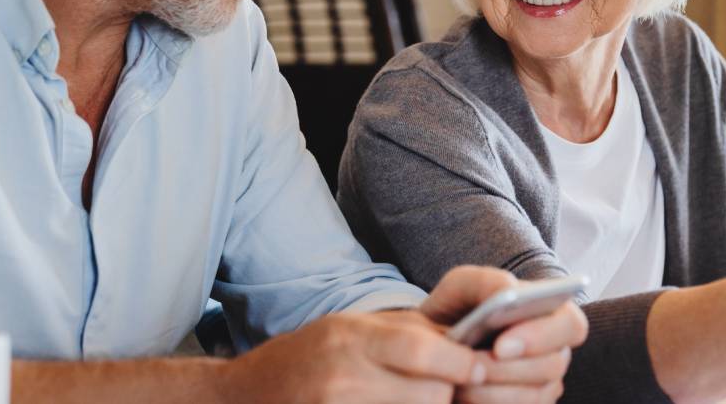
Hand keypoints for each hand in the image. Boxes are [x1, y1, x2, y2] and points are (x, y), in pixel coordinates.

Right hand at [221, 309, 481, 402]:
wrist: (245, 395)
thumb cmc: (309, 356)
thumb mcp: (351, 328)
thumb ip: (407, 331)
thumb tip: (467, 342)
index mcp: (352, 337)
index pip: (421, 348)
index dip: (459, 362)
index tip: (480, 368)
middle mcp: (345, 374)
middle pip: (430, 393)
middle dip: (445, 393)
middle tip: (442, 388)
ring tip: (411, 397)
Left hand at [421, 266, 588, 403]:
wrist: (435, 345)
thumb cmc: (455, 312)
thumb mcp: (461, 287)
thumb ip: (486, 281)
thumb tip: (510, 290)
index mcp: (551, 313)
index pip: (571, 325)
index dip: (542, 337)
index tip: (500, 346)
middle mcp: (555, 351)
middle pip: (552, 366)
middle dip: (507, 370)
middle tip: (472, 369)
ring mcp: (545, 385)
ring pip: (534, 397)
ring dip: (491, 393)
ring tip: (459, 383)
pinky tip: (463, 395)